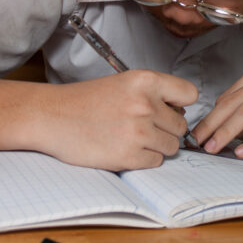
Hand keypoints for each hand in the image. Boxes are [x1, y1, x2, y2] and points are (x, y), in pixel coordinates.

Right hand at [34, 70, 197, 170]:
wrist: (52, 116)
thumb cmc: (85, 100)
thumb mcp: (123, 83)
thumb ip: (154, 94)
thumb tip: (180, 111)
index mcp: (145, 81)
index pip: (190, 94)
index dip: (180, 104)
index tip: (171, 109)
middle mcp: (145, 104)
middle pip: (181, 125)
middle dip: (166, 129)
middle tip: (143, 127)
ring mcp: (138, 131)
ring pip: (171, 146)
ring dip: (156, 146)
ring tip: (132, 137)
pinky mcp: (129, 155)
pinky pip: (155, 162)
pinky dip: (143, 159)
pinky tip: (124, 148)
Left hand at [191, 65, 242, 158]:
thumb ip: (240, 116)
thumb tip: (210, 132)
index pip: (227, 97)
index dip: (210, 117)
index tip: (197, 134)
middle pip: (234, 103)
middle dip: (213, 125)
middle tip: (200, 143)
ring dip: (227, 132)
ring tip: (215, 148)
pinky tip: (242, 153)